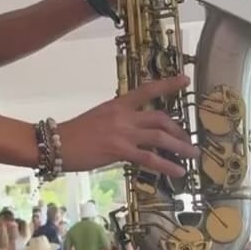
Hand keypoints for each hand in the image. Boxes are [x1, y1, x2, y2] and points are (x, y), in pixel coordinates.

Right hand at [59, 74, 197, 176]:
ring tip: (193, 155)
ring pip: (159, 136)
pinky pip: (149, 158)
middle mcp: (123, 115)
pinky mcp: (119, 150)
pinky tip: (178, 171)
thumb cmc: (76, 133)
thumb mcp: (100, 118)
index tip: (185, 79)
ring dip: (180, 146)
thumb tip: (136, 130)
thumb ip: (120, 121)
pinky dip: (167, 165)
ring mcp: (122, 132)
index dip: (168, 84)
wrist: (57, 144)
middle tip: (189, 140)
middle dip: (179, 129)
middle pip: (160, 117)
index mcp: (118, 104)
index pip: (147, 90)